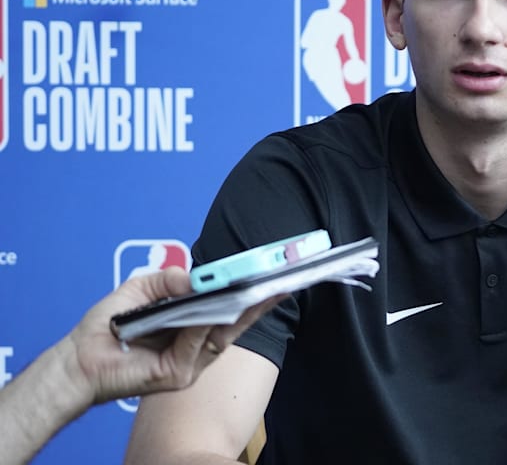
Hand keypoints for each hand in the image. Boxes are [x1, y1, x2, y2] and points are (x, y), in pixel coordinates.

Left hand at [62, 266, 284, 404]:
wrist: (79, 358)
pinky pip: (194, 348)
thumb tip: (196, 278)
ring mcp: (190, 364)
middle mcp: (196, 347)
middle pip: (235, 325)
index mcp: (192, 326)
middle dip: (258, 304)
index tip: (273, 279)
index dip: (252, 297)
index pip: (229, 311)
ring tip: (252, 289)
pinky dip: (200, 328)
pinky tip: (205, 311)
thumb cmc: (108, 325)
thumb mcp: (140, 289)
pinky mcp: (176, 376)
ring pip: (220, 336)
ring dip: (237, 312)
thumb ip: (168, 280)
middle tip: (278, 283)